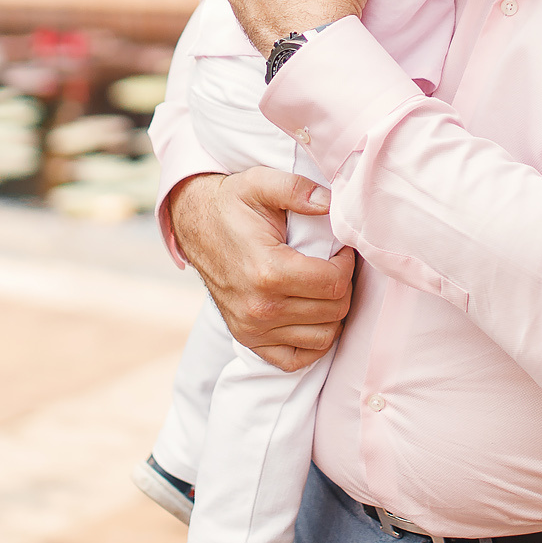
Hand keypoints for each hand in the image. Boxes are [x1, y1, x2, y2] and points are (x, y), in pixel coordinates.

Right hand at [168, 169, 354, 371]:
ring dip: (332, 313)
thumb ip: (296, 189)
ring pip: (323, 337)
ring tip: (324, 288)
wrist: (194, 225)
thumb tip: (329, 203)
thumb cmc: (232, 204)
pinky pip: (297, 359)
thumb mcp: (260, 183)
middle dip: (343, 286)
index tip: (341, 251)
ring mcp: (252, 328)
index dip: (347, 265)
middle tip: (334, 266)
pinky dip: (313, 343)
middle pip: (333, 311)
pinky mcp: (248, 339)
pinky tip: (312, 317)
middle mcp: (260, 307)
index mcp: (268, 271)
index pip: (335, 284)